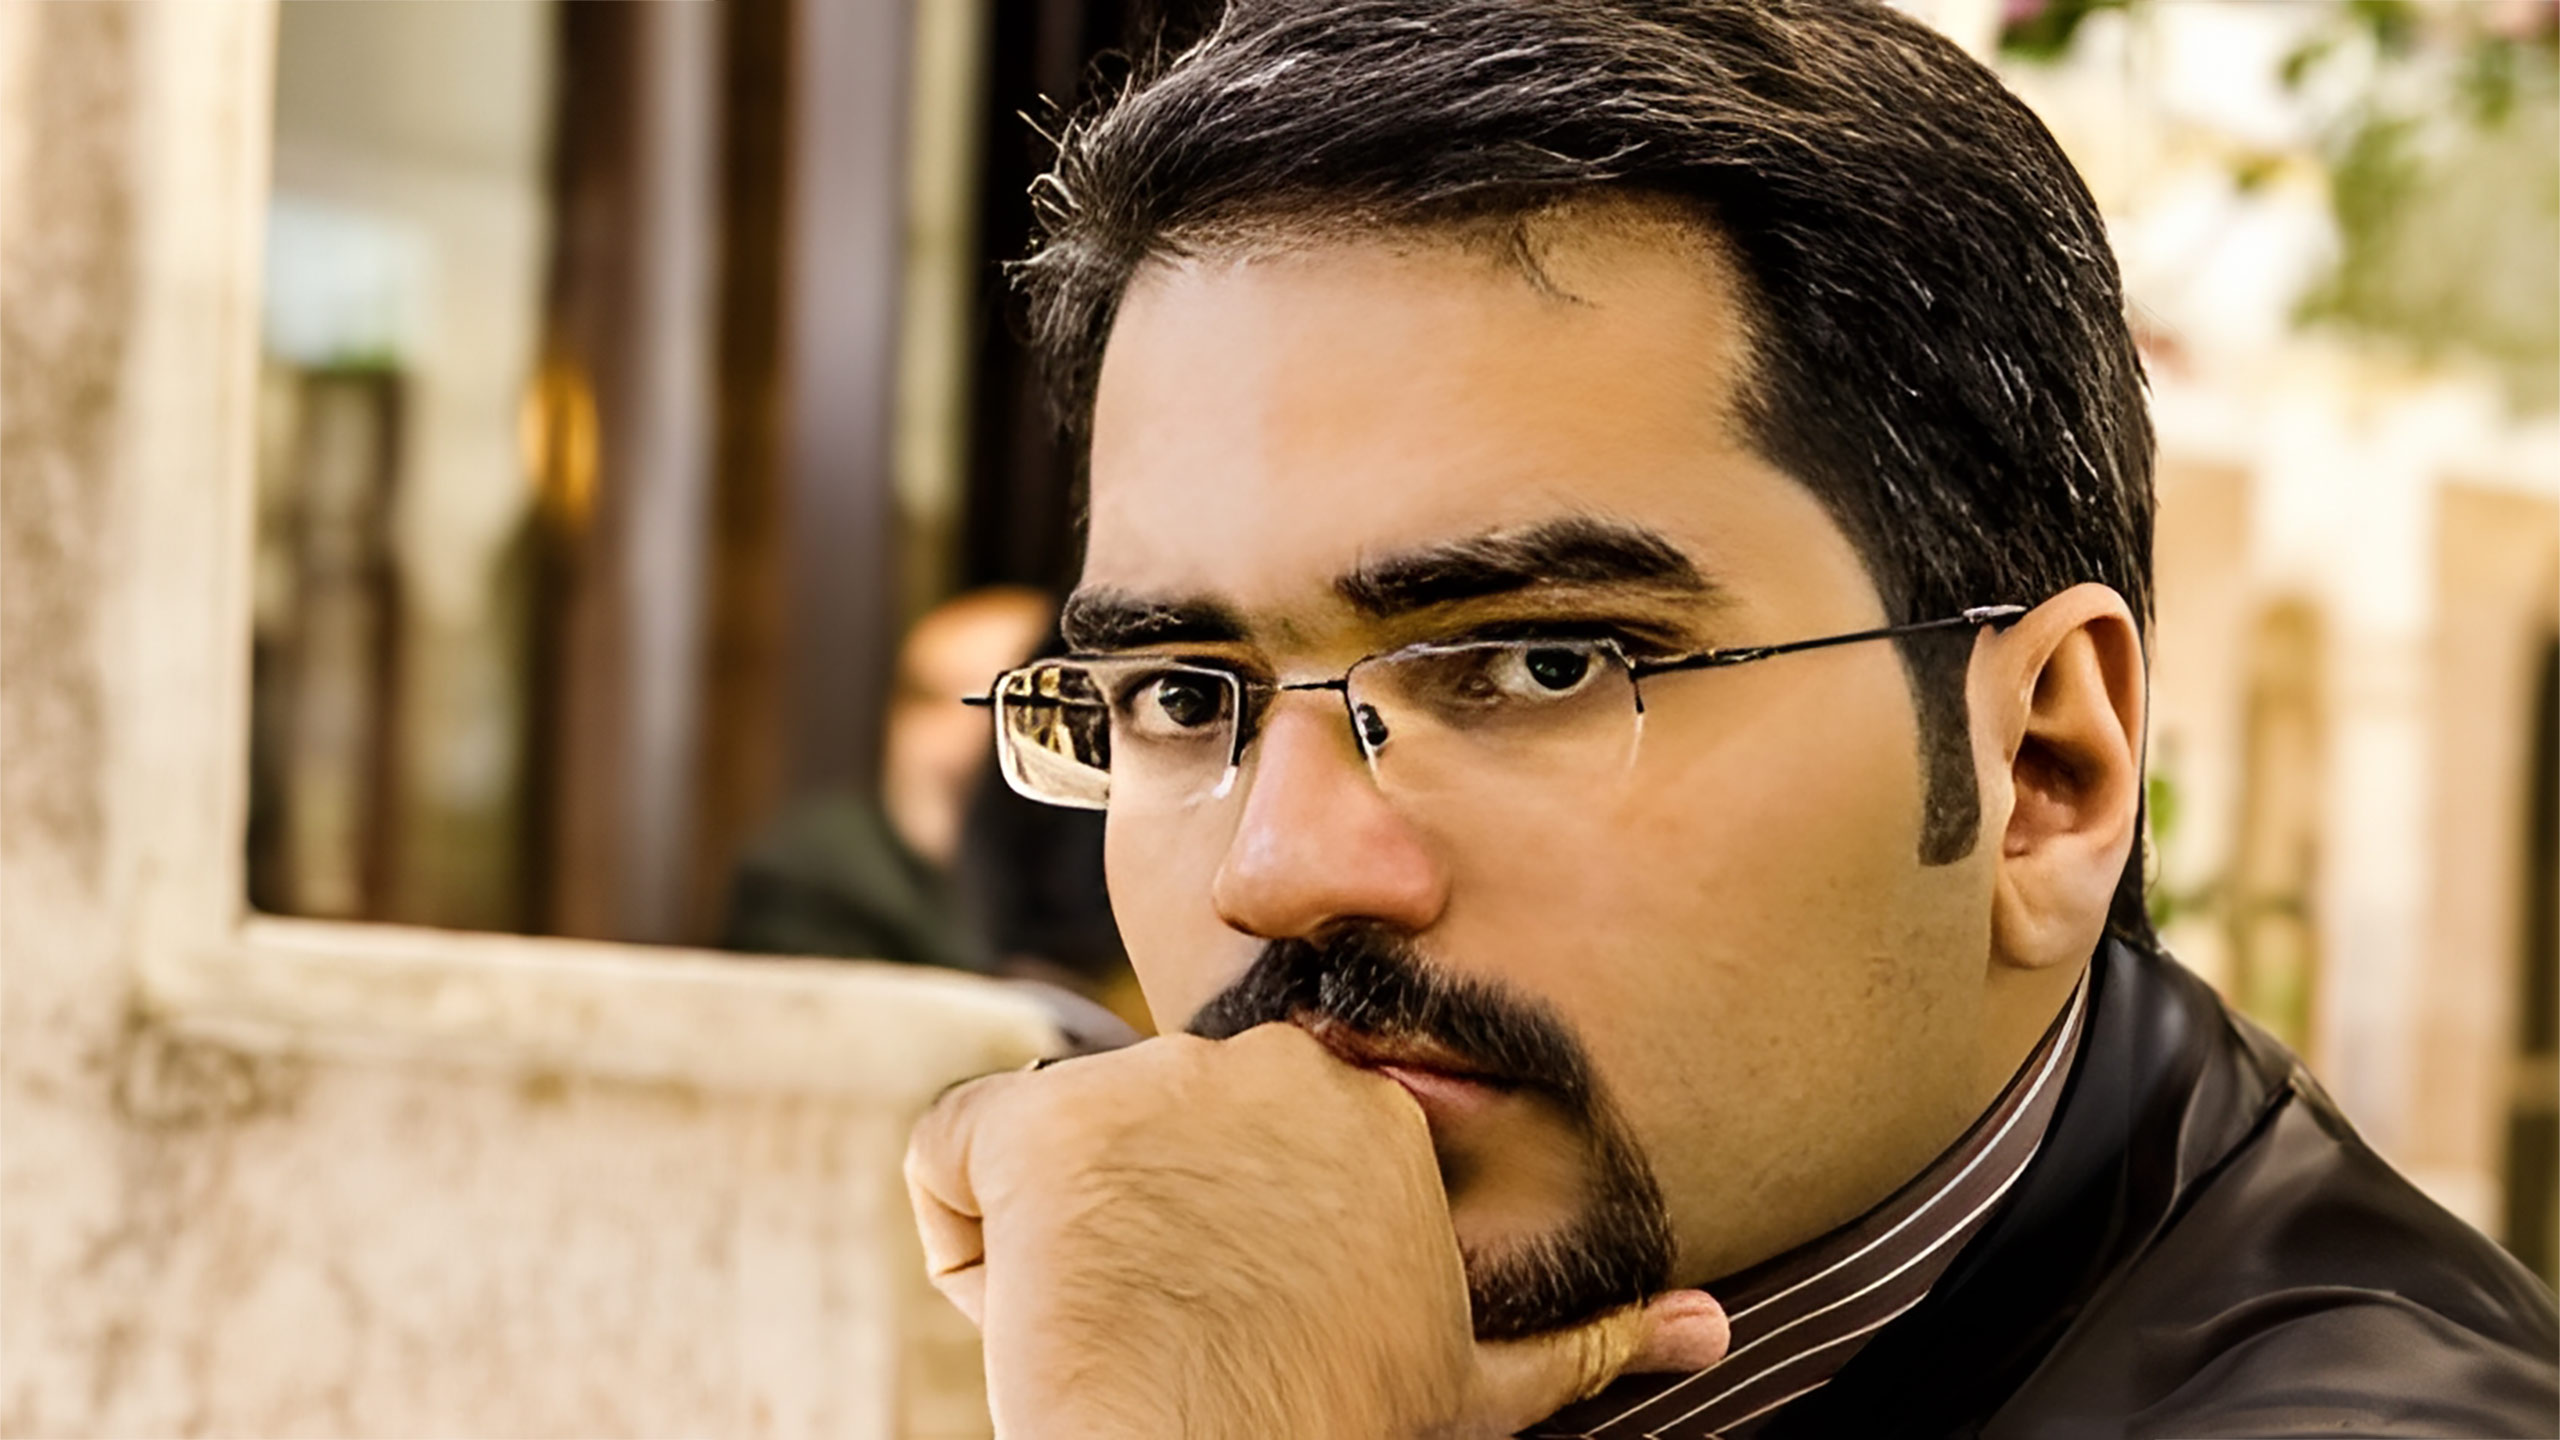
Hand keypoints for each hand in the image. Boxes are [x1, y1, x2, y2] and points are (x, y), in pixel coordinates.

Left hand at [905, 1022, 1728, 1436]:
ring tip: (1121, 1344)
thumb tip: (1711, 1327)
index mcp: (1364, 1111)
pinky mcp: (1042, 1122)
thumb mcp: (1472, 1389)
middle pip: (1136, 1141)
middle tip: (1179, 1342)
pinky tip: (1036, 1322)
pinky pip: (944, 1158)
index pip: (1226, 1147)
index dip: (1215, 1251)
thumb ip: (1581, 1340)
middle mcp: (1266, 1067)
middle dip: (1135, 1240)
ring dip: (1055, 1257)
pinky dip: (960, 1248)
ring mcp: (1153, 1083)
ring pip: (1043, 1158)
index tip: (1235, 1324)